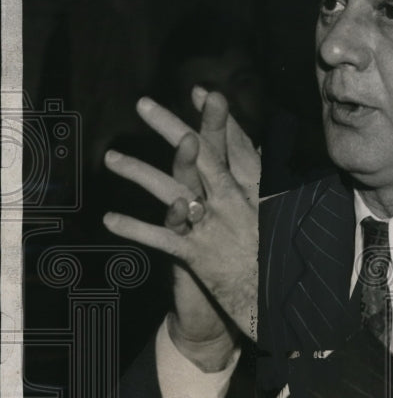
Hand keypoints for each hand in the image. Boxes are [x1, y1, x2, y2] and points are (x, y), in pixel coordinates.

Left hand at [103, 91, 259, 364]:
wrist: (277, 305)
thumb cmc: (275, 260)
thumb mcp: (276, 219)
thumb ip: (263, 188)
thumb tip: (261, 159)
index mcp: (254, 192)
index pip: (235, 146)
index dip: (218, 120)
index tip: (203, 92)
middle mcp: (233, 203)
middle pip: (200, 156)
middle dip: (171, 127)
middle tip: (144, 104)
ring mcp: (214, 228)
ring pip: (173, 191)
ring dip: (140, 172)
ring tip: (111, 158)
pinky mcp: (198, 256)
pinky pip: (161, 238)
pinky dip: (136, 228)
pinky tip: (110, 219)